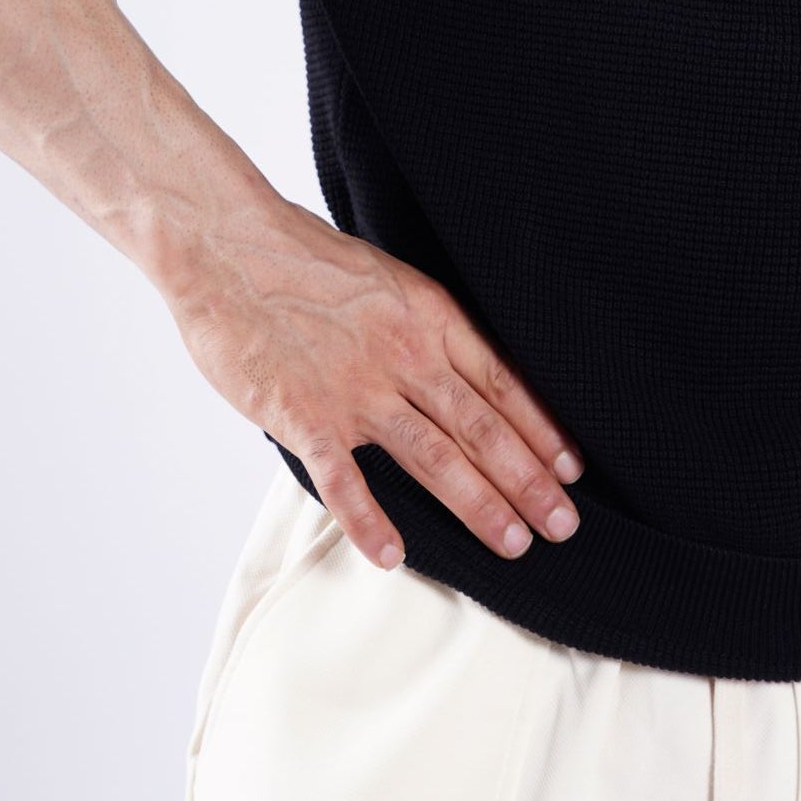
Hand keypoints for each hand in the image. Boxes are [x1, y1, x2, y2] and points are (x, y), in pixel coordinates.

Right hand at [163, 192, 585, 572]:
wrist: (228, 243)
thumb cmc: (303, 257)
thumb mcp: (387, 279)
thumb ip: (424, 324)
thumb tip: (463, 368)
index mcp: (428, 316)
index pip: (501, 382)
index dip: (541, 429)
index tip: (572, 469)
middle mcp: (404, 354)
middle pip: (481, 427)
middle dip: (528, 480)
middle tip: (564, 525)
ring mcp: (355, 388)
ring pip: (434, 457)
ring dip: (478, 505)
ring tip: (515, 543)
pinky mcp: (304, 415)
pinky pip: (344, 479)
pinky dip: (369, 521)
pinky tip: (393, 557)